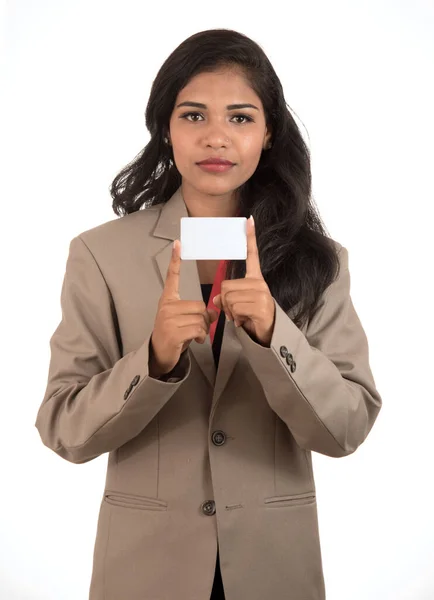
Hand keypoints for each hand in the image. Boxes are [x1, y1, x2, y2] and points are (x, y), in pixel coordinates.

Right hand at [150, 240, 218, 376]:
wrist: (160, 355)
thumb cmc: (175, 335)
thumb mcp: (186, 321)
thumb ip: (199, 313)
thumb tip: (214, 312)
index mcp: (168, 300)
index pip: (172, 277)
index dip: (175, 260)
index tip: (178, 243)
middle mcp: (166, 306)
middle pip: (200, 306)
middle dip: (204, 320)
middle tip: (198, 330)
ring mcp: (168, 318)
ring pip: (201, 318)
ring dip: (204, 330)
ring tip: (195, 336)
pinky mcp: (173, 331)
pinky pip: (198, 329)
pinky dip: (201, 336)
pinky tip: (196, 341)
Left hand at [213, 216, 274, 346]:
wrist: (267, 333)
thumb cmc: (251, 316)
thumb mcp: (236, 304)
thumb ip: (226, 297)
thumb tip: (216, 300)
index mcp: (255, 278)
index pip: (252, 255)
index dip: (250, 238)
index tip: (249, 220)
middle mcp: (259, 283)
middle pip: (226, 286)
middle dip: (225, 303)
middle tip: (235, 311)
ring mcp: (261, 294)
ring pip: (229, 298)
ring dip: (230, 312)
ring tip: (240, 316)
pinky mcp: (260, 306)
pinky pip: (236, 308)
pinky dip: (235, 318)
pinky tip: (244, 320)